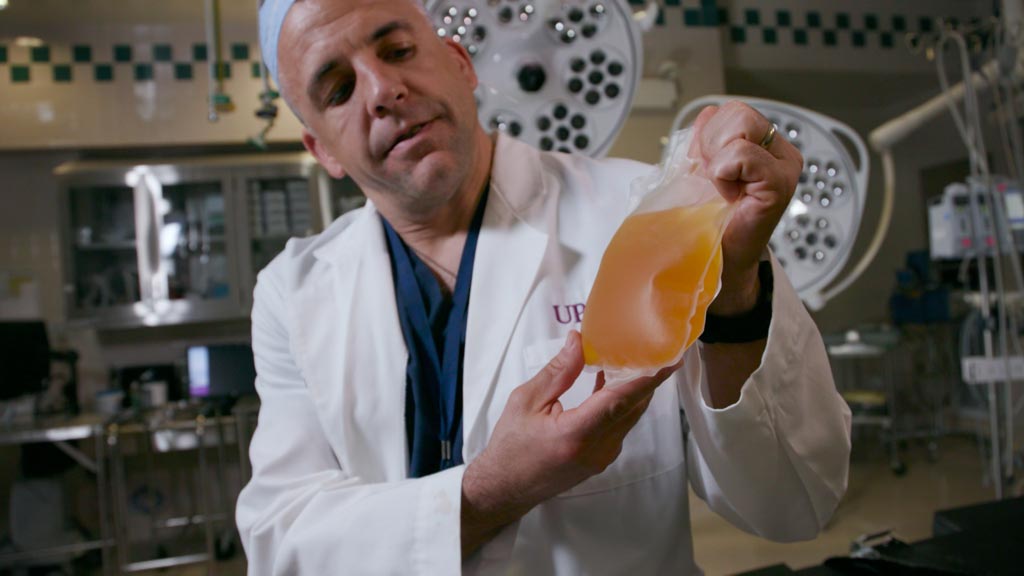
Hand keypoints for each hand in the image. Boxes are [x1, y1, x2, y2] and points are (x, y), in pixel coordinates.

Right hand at [461, 331, 676, 555]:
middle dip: (648, 379)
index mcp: (575, 434)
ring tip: (636, 360)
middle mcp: (596, 449)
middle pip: (632, 408)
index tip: (669, 361)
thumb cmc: (511, 444)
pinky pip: (620, 427)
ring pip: (629, 418)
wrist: (505, 487)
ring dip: (635, 390)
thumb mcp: (526, 401)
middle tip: (656, 351)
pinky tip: (613, 383)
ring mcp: (602, 458)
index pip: (620, 401)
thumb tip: (579, 340)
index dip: (647, 379)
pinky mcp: (601, 459)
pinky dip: (622, 404)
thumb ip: (558, 371)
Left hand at [689, 101, 802, 314]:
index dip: (708, 136)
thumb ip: (704, 142)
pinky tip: (729, 196)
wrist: (718, 261)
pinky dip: (724, 173)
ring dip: (718, 158)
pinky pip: (743, 155)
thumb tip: (706, 114)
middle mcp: (781, 154)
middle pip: (738, 112)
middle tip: (713, 179)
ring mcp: (785, 168)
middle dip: (712, 144)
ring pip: (742, 126)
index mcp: (765, 146)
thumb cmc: (712, 223)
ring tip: (722, 187)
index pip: (732, 112)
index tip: (707, 170)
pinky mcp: (780, 184)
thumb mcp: (701, 173)